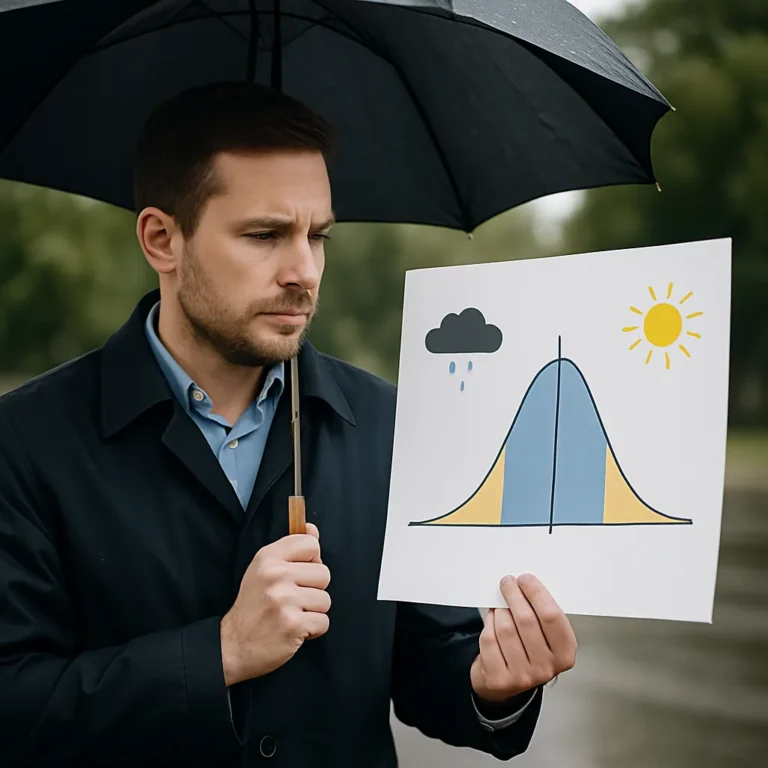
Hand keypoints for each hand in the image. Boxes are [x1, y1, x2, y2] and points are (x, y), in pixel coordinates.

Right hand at [220, 523, 330, 686]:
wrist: (233, 646)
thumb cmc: (253, 606)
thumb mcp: (264, 570)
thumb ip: (290, 548)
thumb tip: (312, 529)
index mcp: (268, 557)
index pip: (310, 544)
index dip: (310, 560)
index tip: (298, 574)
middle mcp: (275, 575)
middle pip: (324, 573)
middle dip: (313, 590)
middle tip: (293, 600)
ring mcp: (284, 600)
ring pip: (325, 599)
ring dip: (313, 611)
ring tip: (293, 615)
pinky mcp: (293, 624)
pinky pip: (323, 622)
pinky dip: (312, 630)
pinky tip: (295, 630)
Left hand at [470, 574, 576, 704]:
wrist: (508, 681)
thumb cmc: (529, 648)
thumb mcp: (546, 634)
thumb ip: (541, 612)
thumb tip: (525, 583)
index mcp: (564, 653)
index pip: (552, 617)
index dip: (537, 593)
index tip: (525, 579)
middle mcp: (546, 668)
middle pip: (527, 620)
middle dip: (514, 595)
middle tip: (507, 582)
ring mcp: (523, 676)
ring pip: (505, 628)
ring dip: (500, 610)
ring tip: (500, 605)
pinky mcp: (500, 679)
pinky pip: (490, 639)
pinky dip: (489, 624)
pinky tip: (493, 621)